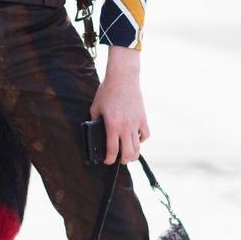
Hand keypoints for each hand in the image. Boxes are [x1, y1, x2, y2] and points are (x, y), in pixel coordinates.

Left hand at [89, 46, 149, 163]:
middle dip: (123, 161)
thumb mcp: (95, 107)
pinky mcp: (143, 118)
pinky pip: (145, 135)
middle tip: (119, 160)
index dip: (109, 160)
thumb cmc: (107, 91)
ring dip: (133, 154)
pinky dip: (142, 140)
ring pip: (138, 147)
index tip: (107, 161)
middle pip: (128, 153)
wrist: (123, 78)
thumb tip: (95, 131)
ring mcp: (136, 123)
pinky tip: (136, 139)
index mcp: (112, 126)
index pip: (112, 151)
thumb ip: (95, 121)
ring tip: (128, 155)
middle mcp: (125, 127)